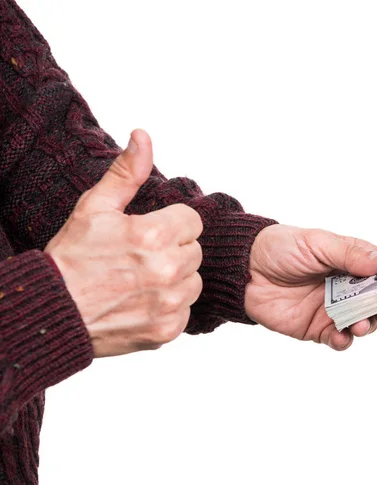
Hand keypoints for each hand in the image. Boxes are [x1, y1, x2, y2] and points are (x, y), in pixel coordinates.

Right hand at [44, 129, 203, 357]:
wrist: (54, 312)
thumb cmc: (72, 258)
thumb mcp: (95, 207)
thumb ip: (127, 173)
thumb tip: (143, 137)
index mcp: (154, 235)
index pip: (192, 221)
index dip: (171, 224)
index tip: (150, 233)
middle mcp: (167, 270)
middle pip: (195, 251)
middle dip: (173, 250)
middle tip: (141, 258)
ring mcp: (169, 303)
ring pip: (194, 281)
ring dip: (175, 279)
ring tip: (142, 281)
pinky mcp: (168, 329)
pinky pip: (186, 310)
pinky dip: (169, 307)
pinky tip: (142, 303)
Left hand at [245, 225, 376, 349]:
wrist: (245, 271)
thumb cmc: (281, 248)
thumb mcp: (317, 244)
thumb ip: (350, 254)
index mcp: (351, 261)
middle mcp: (346, 287)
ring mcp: (332, 309)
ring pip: (362, 322)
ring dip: (367, 326)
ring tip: (360, 325)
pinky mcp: (317, 328)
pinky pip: (338, 339)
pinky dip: (344, 341)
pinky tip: (341, 337)